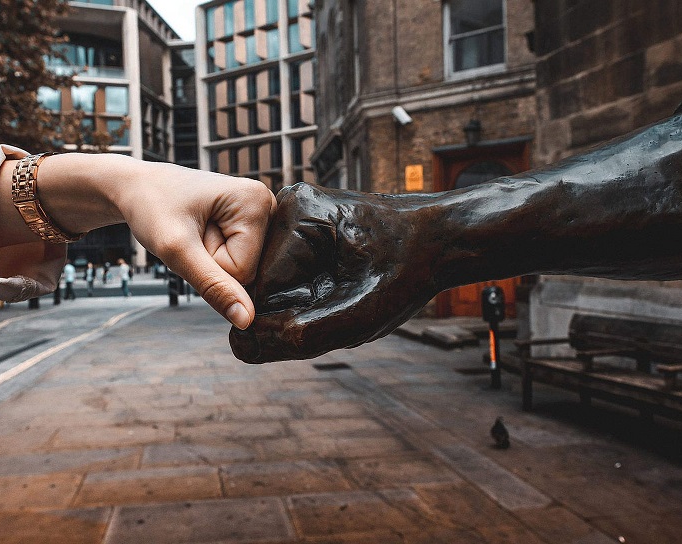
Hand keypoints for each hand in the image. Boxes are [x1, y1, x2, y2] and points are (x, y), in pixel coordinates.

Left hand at [111, 161, 275, 328]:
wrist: (139, 188)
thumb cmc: (152, 206)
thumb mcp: (177, 250)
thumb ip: (213, 286)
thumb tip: (247, 320)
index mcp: (258, 201)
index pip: (245, 271)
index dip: (210, 262)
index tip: (191, 235)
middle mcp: (269, 205)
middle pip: (250, 271)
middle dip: (214, 262)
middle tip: (192, 234)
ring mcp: (262, 216)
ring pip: (244, 270)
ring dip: (213, 259)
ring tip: (197, 231)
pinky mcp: (253, 225)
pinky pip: (240, 262)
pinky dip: (215, 256)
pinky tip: (205, 233)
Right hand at [229, 183, 444, 362]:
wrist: (440, 240)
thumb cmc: (408, 270)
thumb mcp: (358, 315)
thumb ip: (298, 336)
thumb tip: (241, 349)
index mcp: (297, 213)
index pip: (260, 290)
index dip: (292, 320)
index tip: (333, 319)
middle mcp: (286, 206)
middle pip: (263, 286)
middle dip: (297, 311)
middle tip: (342, 309)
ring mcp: (292, 215)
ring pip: (272, 284)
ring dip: (302, 304)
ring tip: (343, 299)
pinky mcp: (300, 228)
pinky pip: (286, 274)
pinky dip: (308, 293)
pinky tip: (337, 290)